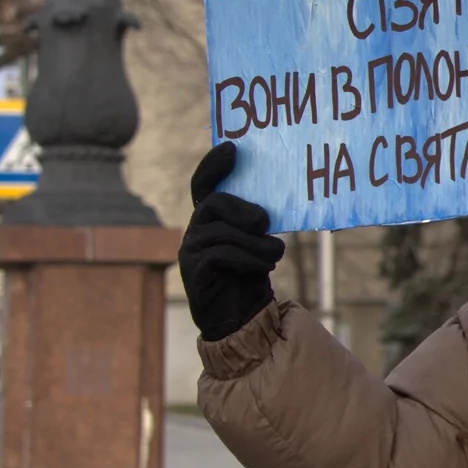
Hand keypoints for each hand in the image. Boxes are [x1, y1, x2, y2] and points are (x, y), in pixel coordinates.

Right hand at [178, 142, 284, 340]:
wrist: (243, 319)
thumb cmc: (251, 275)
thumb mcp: (257, 242)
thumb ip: (256, 223)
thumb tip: (272, 206)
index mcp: (209, 219)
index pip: (204, 185)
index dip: (213, 165)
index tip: (233, 149)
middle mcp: (194, 232)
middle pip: (212, 203)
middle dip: (241, 208)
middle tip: (265, 221)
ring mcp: (190, 252)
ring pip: (220, 232)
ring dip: (254, 242)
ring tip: (277, 252)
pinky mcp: (193, 273)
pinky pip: (220, 254)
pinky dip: (248, 258)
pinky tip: (267, 266)